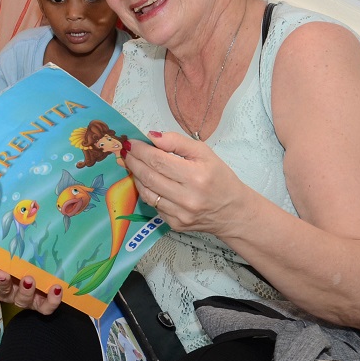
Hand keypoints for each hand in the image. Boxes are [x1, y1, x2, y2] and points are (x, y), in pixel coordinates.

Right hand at [0, 258, 62, 314]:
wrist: (36, 274)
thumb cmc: (17, 260)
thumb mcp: (8, 253)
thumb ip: (2, 246)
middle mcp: (6, 291)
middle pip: (2, 290)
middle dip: (2, 282)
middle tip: (2, 273)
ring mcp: (22, 299)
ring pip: (22, 300)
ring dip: (25, 291)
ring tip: (29, 279)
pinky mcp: (39, 304)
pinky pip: (45, 307)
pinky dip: (51, 300)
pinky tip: (56, 287)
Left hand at [122, 132, 248, 235]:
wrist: (232, 211)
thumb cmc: (219, 178)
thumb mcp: (205, 153)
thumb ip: (178, 142)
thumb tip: (152, 136)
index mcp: (196, 176)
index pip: (158, 160)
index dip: (141, 150)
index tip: (132, 143)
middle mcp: (187, 197)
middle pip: (149, 176)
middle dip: (133, 161)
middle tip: (126, 152)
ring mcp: (179, 213)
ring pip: (146, 192)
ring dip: (135, 176)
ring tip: (133, 164)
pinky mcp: (174, 224)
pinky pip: (152, 205)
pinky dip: (146, 191)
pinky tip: (146, 181)